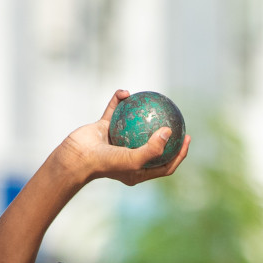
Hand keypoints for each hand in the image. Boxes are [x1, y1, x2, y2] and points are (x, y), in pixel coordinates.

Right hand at [58, 90, 191, 185]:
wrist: (76, 158)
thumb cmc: (105, 163)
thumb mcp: (133, 159)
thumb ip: (153, 148)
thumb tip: (170, 132)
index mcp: (138, 170)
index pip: (164, 164)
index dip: (179, 154)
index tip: (187, 138)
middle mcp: (128, 156)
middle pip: (153, 145)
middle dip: (166, 134)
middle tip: (176, 120)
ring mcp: (115, 142)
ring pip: (133, 125)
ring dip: (142, 113)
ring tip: (154, 101)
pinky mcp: (103, 128)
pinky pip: (114, 111)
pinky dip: (118, 101)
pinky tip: (126, 92)